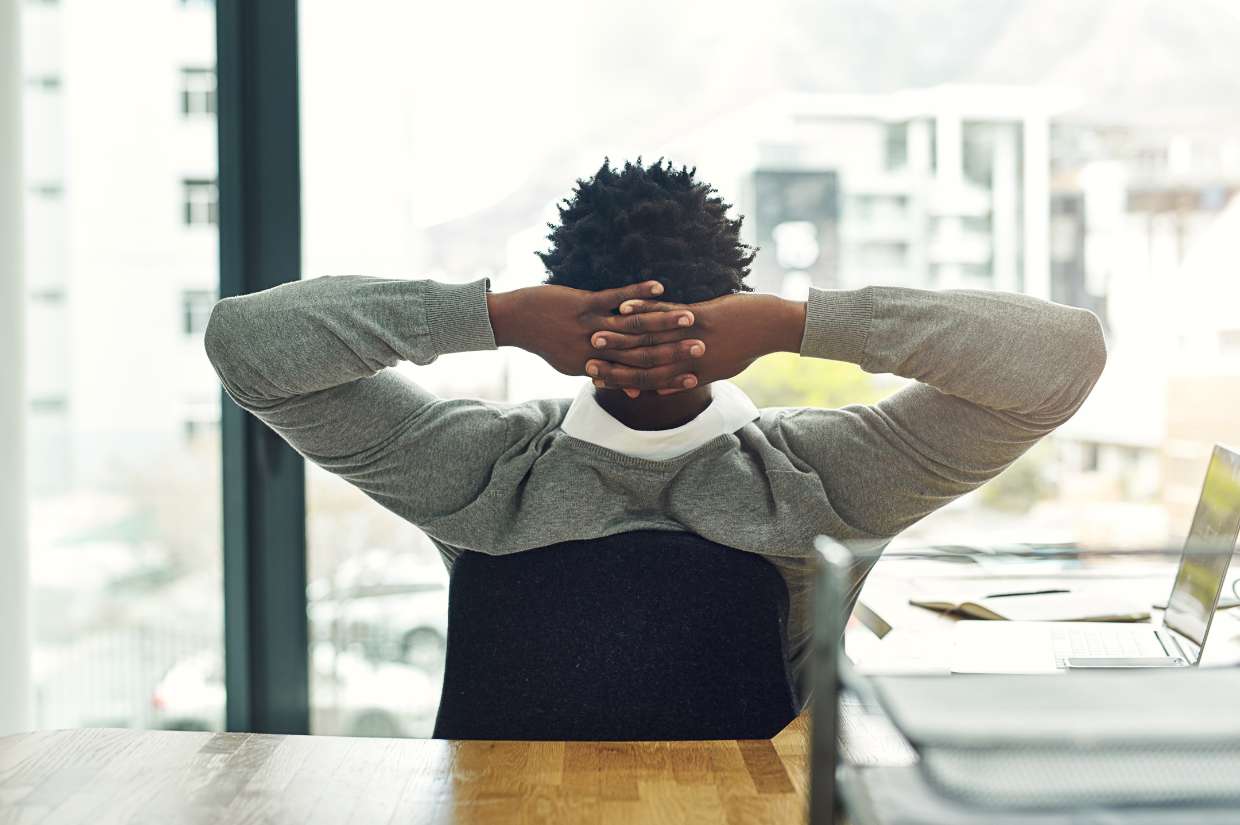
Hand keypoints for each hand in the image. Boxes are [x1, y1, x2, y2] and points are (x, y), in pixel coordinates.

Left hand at [486, 281, 705, 390]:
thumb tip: (634, 391)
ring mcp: (589, 326)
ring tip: (691, 317)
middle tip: (702, 347)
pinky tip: (660, 287)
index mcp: (595, 368)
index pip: (637, 376)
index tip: (694, 376)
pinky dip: (638, 293)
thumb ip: (606, 375)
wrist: (517, 322)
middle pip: (641, 353)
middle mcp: (595, 351)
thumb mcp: (575, 365)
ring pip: (633, 327)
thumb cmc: (548, 343)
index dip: (667, 376)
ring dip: (663, 321)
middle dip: (674, 350)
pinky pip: (615, 298)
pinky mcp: (583, 304)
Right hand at [585, 292, 805, 394]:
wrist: (771, 327)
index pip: (649, 380)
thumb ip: (688, 378)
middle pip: (643, 361)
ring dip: (620, 334)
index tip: (597, 378)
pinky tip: (625, 305)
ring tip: (595, 331)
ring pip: (651, 338)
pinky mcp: (701, 317)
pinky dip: (644, 309)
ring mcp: (694, 337)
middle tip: (586, 356)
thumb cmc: (745, 347)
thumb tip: (663, 388)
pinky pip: (667, 313)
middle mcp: (689, 359)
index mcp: (692, 374)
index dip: (621, 380)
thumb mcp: (717, 370)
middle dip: (612, 358)